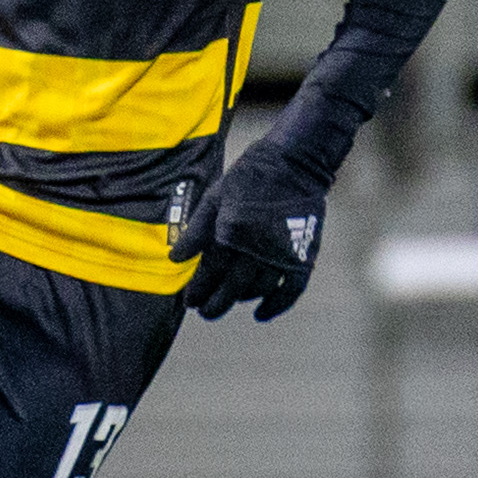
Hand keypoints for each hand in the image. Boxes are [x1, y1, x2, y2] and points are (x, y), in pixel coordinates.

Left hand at [170, 144, 329, 322]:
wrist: (295, 163)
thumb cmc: (249, 177)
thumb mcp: (215, 197)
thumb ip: (196, 230)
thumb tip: (175, 259)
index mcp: (231, 232)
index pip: (210, 272)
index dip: (198, 290)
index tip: (189, 302)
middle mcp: (256, 248)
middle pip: (232, 287)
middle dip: (215, 304)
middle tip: (204, 312)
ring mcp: (281, 254)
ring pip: (257, 290)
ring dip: (240, 299)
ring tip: (228, 301)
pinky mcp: (303, 256)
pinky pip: (290, 290)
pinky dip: (276, 306)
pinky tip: (260, 314)